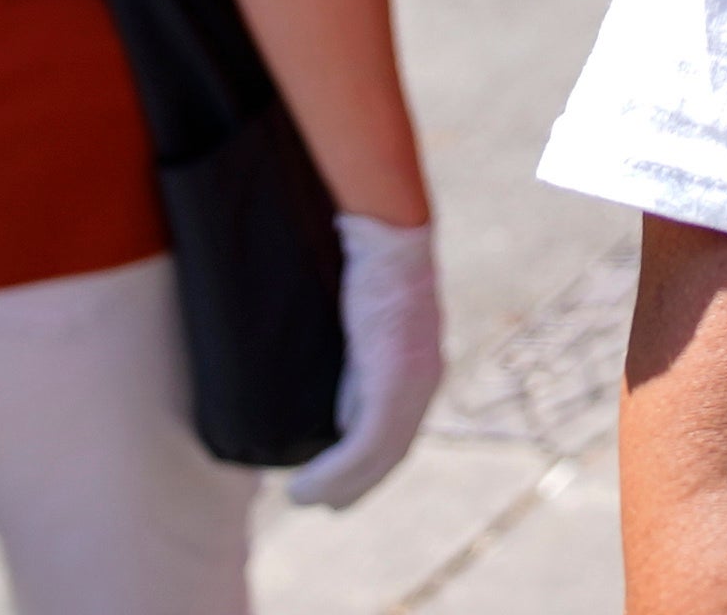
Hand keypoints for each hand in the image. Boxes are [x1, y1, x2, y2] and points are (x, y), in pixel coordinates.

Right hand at [285, 215, 445, 509]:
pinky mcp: (393, 379)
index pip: (401, 430)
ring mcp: (413, 382)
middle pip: (392, 453)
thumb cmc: (369, 256)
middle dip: (356, 484)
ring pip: (378, 458)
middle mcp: (426, 379)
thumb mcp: (361, 313)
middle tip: (318, 500)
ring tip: (300, 498)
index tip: (338, 480)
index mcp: (422, 364)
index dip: (371, 463)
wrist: (386, 227)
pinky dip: (334, 473)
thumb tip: (326, 368)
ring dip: (337, 486)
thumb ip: (354, 346)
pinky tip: (305, 488)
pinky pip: (364, 444)